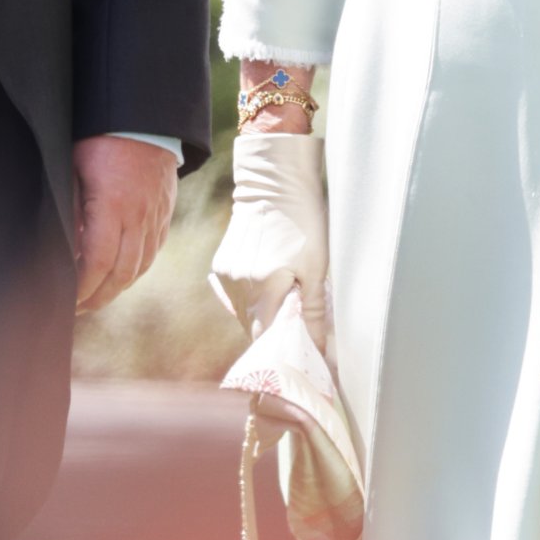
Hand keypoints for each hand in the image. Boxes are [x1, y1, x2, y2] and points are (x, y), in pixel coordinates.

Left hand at [72, 135, 178, 312]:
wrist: (146, 118)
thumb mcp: (75, 170)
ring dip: (118, 287)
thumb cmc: (102, 140)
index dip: (83, 287)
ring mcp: (156, 215)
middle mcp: (139, 216)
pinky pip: (154, 250)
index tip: (68, 298)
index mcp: (114, 206)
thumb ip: (72, 209)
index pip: (99, 261)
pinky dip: (136, 268)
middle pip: (122, 273)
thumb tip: (64, 247)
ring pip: (140, 266)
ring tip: (97, 296)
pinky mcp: (165, 211)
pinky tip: (122, 273)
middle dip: (99, 297)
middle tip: (79, 308)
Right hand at [210, 134, 328, 348]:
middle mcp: (238, 286)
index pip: (267, 341)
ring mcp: (226, 276)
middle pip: (255, 329)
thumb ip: (313, 312)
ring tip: (286, 298)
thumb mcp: (318, 266)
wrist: (275, 182)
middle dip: (276, 334)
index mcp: (263, 289)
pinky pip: (236, 296)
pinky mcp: (221, 266)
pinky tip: (269, 281)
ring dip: (264, 315)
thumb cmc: (303, 220)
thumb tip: (318, 350)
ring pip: (245, 314)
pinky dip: (253, 297)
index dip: (284, 353)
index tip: (301, 357)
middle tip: (300, 329)